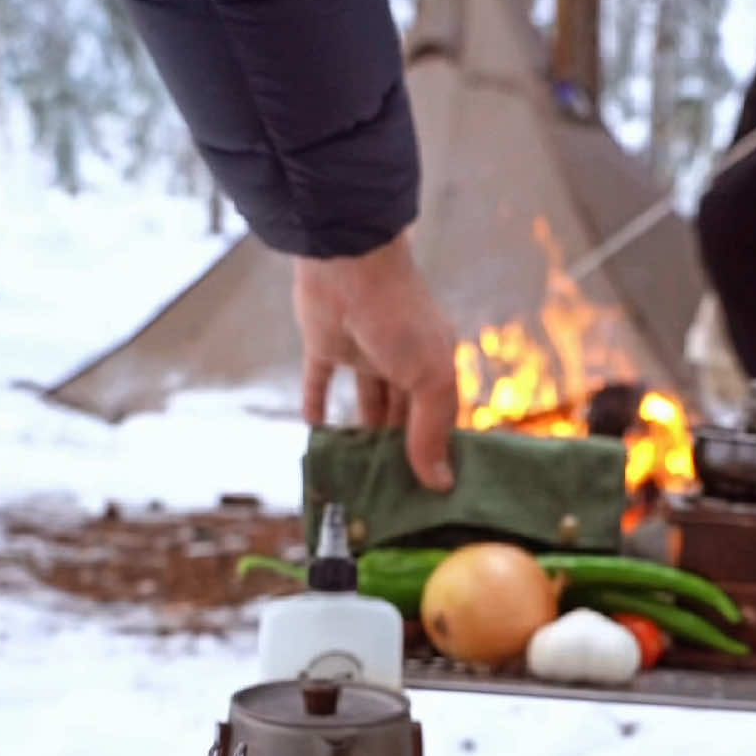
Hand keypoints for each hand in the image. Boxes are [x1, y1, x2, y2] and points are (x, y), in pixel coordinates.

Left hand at [292, 235, 458, 491]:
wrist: (347, 261)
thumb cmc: (399, 317)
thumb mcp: (428, 378)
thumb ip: (430, 430)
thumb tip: (440, 483)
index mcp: (435, 366)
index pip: (440, 419)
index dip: (437, 452)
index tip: (432, 493)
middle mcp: (402, 361)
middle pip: (403, 416)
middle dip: (401, 451)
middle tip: (395, 492)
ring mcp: (364, 352)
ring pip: (367, 404)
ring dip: (365, 436)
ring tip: (361, 474)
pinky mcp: (326, 344)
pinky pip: (320, 383)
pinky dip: (317, 406)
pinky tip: (316, 432)